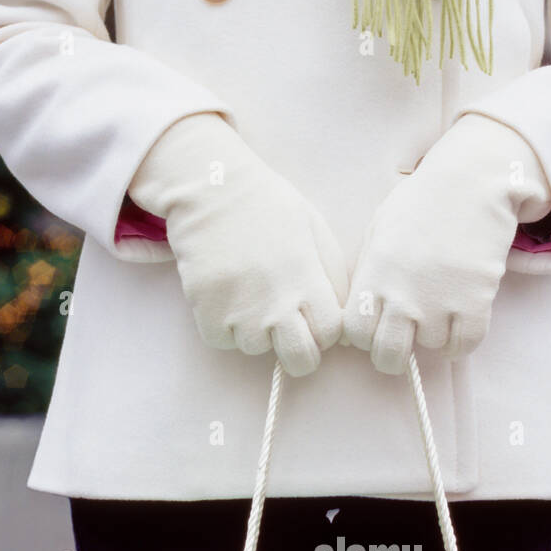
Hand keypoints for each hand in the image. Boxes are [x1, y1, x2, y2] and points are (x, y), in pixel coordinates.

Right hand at [129, 113, 345, 376]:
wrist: (211, 189)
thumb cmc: (269, 209)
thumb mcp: (316, 233)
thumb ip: (335, 281)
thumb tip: (344, 331)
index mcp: (307, 281)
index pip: (331, 335)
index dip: (326, 331)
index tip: (315, 317)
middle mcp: (276, 302)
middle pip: (301, 361)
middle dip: (300, 352)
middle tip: (289, 331)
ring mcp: (239, 311)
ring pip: (258, 349)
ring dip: (257, 332)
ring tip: (250, 295)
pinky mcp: (206, 313)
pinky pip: (223, 340)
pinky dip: (224, 326)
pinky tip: (227, 294)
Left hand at [344, 113, 550, 373]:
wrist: (472, 182)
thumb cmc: (422, 204)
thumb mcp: (380, 231)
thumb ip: (368, 275)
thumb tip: (359, 315)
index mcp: (375, 274)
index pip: (355, 333)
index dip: (363, 337)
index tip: (374, 329)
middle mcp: (403, 293)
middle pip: (387, 355)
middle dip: (391, 357)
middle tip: (401, 345)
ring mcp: (440, 300)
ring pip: (431, 347)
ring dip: (434, 336)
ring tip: (439, 309)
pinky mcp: (475, 302)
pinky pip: (463, 345)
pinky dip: (461, 342)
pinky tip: (458, 325)